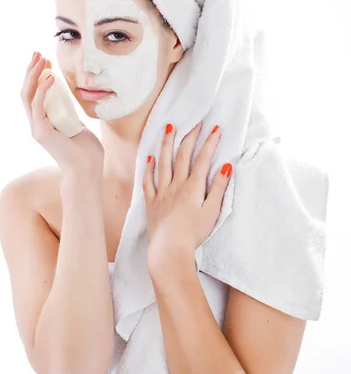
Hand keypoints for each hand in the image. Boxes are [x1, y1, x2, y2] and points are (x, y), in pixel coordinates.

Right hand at [20, 51, 104, 175]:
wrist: (88, 170)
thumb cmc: (87, 152)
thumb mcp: (79, 126)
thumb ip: (71, 116)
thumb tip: (71, 103)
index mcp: (44, 122)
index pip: (35, 94)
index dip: (38, 76)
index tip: (45, 60)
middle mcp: (36, 124)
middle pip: (27, 91)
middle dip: (31, 70)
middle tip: (37, 53)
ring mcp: (37, 128)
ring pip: (28, 95)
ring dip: (33, 75)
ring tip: (41, 59)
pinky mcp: (41, 132)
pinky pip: (38, 105)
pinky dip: (43, 90)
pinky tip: (51, 77)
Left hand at [142, 121, 231, 271]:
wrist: (169, 250)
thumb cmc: (194, 233)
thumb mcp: (212, 211)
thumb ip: (218, 187)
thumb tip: (226, 165)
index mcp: (192, 187)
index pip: (203, 159)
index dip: (210, 142)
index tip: (215, 128)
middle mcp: (176, 185)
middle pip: (182, 156)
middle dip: (189, 137)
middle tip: (194, 123)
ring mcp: (162, 193)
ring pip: (163, 163)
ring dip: (167, 144)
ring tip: (169, 128)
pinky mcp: (151, 203)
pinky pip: (148, 182)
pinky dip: (149, 169)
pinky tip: (150, 158)